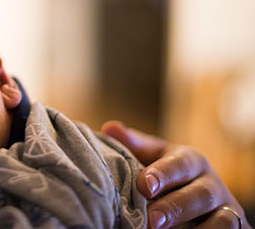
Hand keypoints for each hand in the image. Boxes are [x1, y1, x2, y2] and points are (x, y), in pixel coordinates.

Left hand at [102, 121, 251, 228]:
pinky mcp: (236, 228)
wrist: (197, 198)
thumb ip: (134, 146)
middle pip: (200, 194)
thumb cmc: (165, 173)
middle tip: (151, 219)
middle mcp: (212, 183)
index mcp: (190, 160)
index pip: (180, 164)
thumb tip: (110, 128)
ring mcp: (226, 208)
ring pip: (222, 220)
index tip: (144, 186)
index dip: (163, 174)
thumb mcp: (152, 157)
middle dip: (175, 207)